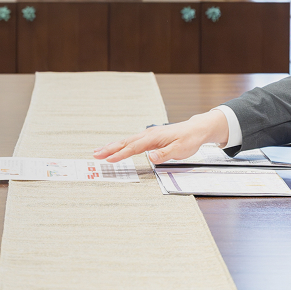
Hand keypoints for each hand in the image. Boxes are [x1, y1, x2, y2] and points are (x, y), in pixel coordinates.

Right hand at [92, 109, 228, 163]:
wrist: (195, 130)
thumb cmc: (188, 139)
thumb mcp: (180, 149)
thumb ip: (164, 154)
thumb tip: (150, 158)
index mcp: (153, 138)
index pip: (133, 148)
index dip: (120, 154)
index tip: (109, 159)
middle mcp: (148, 135)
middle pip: (125, 142)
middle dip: (109, 148)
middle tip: (95, 154)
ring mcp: (148, 135)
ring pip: (126, 141)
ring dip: (112, 146)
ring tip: (99, 151)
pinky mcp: (149, 138)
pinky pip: (131, 142)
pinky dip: (120, 145)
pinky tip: (115, 148)